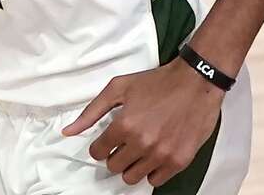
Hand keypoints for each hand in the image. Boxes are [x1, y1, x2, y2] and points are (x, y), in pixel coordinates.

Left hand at [61, 57, 224, 187]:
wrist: (195, 82)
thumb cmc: (156, 82)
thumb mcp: (118, 88)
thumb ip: (91, 112)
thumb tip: (68, 132)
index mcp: (124, 125)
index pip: (99, 152)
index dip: (99, 147)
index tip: (106, 142)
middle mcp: (142, 143)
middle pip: (114, 167)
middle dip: (115, 156)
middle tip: (124, 144)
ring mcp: (162, 154)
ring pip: (133, 177)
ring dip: (131, 166)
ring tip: (138, 150)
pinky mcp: (179, 161)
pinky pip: (156, 180)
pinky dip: (151, 171)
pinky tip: (153, 156)